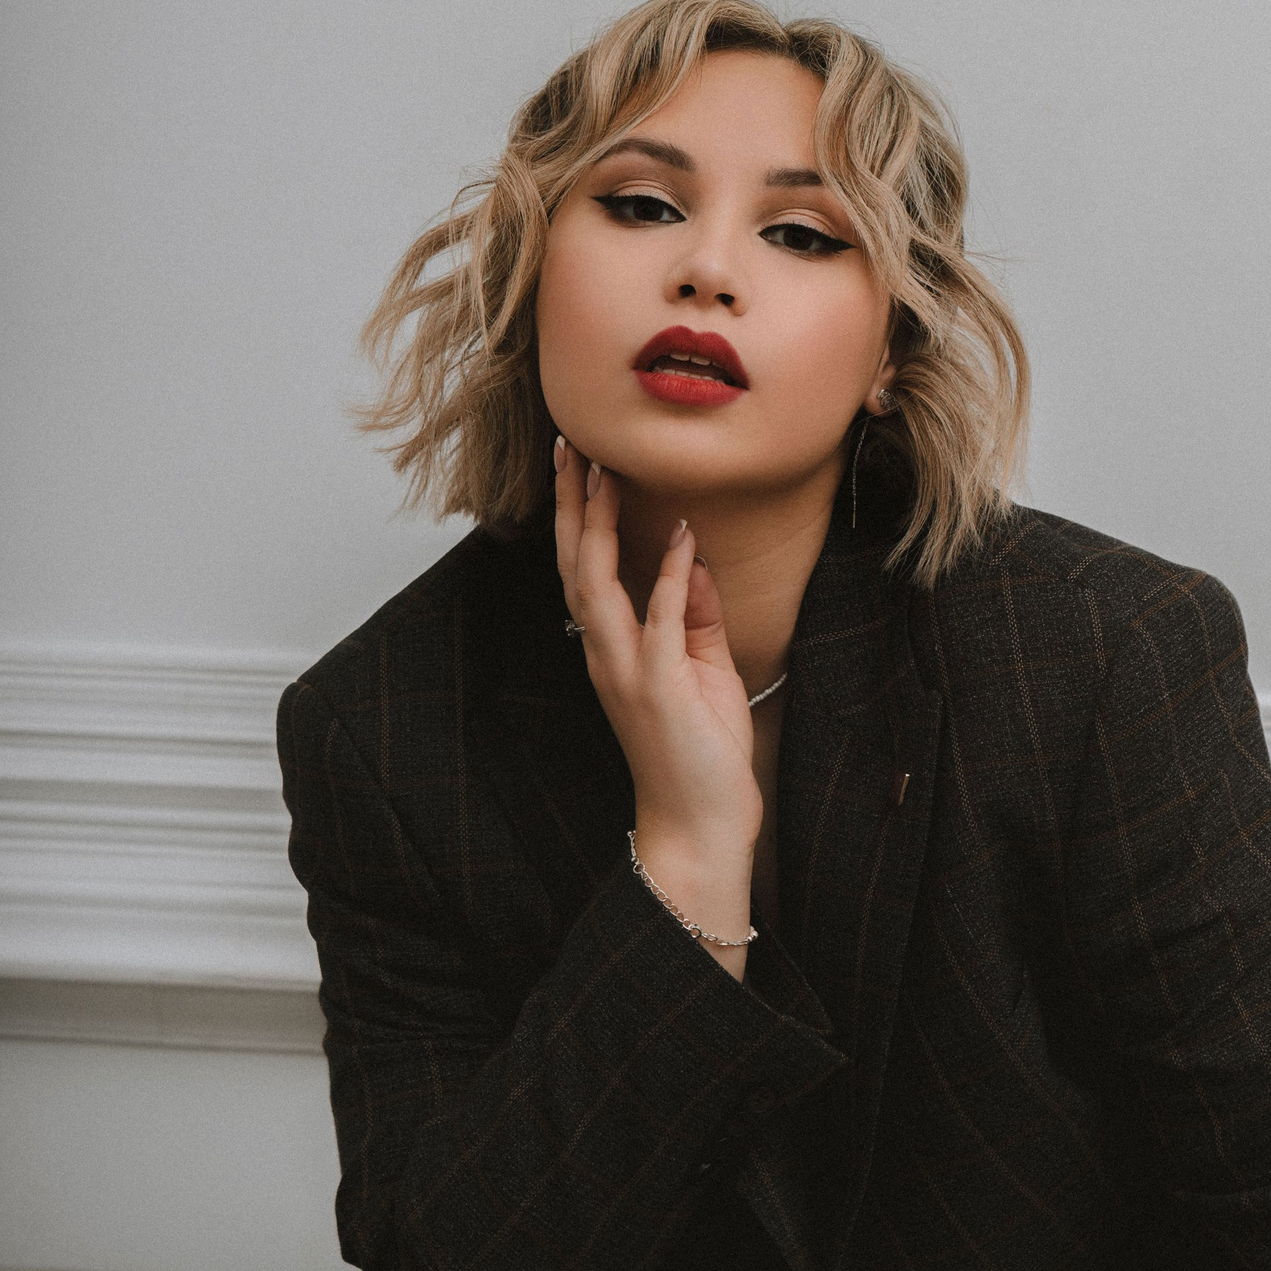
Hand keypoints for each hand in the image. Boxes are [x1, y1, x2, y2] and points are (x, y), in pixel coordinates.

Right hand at [552, 439, 759, 947]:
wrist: (699, 825)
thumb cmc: (700, 751)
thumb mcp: (702, 666)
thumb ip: (692, 612)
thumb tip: (687, 555)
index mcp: (610, 647)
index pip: (585, 568)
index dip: (580, 515)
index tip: (581, 462)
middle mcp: (605, 653)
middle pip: (576, 564)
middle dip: (572, 504)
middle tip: (569, 446)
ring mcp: (626, 671)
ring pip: (598, 584)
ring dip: (602, 526)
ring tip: (604, 473)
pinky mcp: (658, 688)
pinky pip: (658, 622)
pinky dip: (665, 577)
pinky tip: (678, 538)